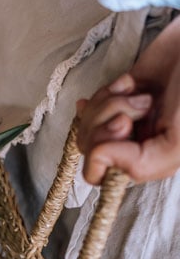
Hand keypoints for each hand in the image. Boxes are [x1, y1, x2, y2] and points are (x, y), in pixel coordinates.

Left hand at [76, 15, 179, 184]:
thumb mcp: (177, 143)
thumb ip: (140, 164)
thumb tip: (99, 157)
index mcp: (146, 162)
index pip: (98, 174)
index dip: (101, 152)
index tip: (124, 127)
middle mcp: (132, 144)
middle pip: (88, 146)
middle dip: (103, 124)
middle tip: (133, 110)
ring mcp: (125, 118)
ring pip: (88, 122)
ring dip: (108, 103)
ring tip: (139, 95)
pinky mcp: (120, 94)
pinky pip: (94, 99)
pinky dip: (108, 89)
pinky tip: (131, 84)